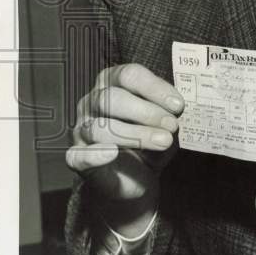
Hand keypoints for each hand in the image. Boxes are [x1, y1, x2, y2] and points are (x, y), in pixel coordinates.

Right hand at [66, 64, 184, 232]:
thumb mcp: (165, 123)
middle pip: (111, 98)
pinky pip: (79, 155)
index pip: (128, 75)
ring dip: (135, 134)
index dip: (154, 87)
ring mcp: (81, 130)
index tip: (178, 105)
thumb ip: (168, 112)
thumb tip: (176, 107)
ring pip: (100, 127)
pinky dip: (95, 154)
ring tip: (163, 141)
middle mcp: (92, 103)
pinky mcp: (77, 158)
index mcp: (113, 84)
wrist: (139, 179)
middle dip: (146, 112)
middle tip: (172, 125)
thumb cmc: (152, 142)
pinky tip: (112, 153)